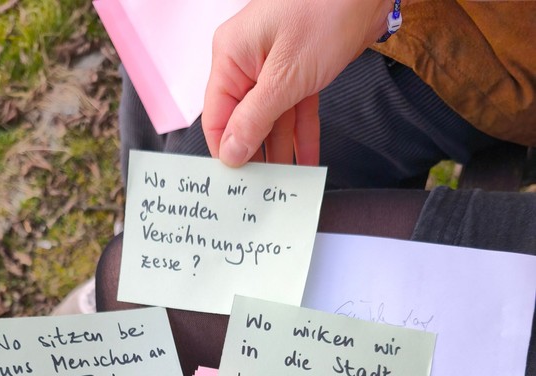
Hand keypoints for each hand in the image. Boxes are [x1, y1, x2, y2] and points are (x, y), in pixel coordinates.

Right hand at [202, 0, 390, 166]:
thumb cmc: (325, 11)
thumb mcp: (284, 76)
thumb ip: (254, 119)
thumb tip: (230, 153)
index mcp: (230, 57)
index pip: (216, 116)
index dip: (225, 151)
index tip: (236, 183)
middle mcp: (247, 62)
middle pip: (243, 121)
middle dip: (254, 155)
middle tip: (261, 190)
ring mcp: (273, 66)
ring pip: (271, 120)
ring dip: (280, 151)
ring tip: (284, 184)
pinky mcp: (299, 70)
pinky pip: (294, 110)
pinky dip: (301, 134)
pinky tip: (306, 161)